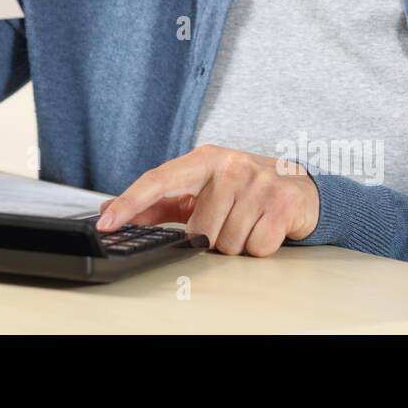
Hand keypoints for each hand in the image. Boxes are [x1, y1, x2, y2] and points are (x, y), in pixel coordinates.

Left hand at [96, 144, 319, 256]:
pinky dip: (260, 246)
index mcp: (204, 159)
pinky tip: (265, 226)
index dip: (129, 202)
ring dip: (236, 243)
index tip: (106, 222)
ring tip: (248, 222)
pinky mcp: (282, 202)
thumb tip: (113, 212)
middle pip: (199, 230)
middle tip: (227, 222)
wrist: (301, 188)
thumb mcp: (203, 188)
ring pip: (227, 243)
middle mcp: (229, 166)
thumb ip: (160, 203)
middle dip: (211, 237)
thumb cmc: (244, 189)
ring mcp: (257, 182)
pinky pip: (256, 247)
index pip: (158, 180)